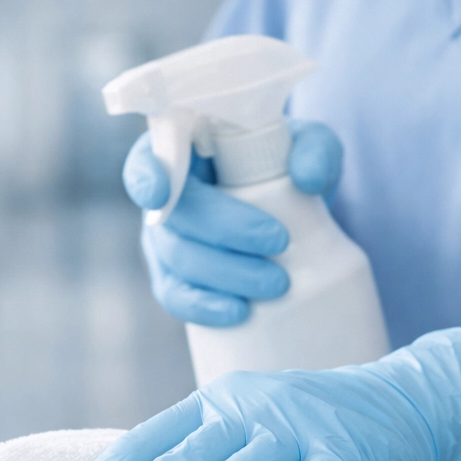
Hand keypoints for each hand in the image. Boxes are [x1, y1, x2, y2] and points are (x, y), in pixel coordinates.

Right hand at [125, 120, 343, 326]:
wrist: (290, 213)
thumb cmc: (288, 167)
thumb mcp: (309, 147)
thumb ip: (315, 151)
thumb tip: (308, 179)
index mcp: (182, 150)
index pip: (147, 158)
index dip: (145, 177)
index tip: (159, 194)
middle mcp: (164, 196)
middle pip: (174, 216)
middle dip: (224, 231)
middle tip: (280, 242)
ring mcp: (165, 240)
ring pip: (178, 260)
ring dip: (226, 274)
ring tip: (278, 283)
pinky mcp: (176, 279)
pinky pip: (177, 297)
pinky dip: (205, 307)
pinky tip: (238, 312)